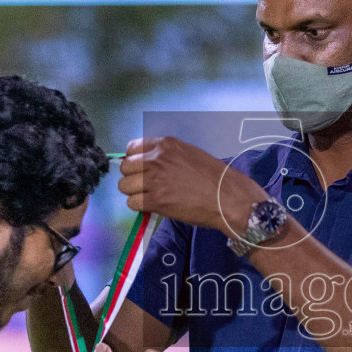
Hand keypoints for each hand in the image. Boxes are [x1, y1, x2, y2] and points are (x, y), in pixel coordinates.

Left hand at [118, 136, 266, 234]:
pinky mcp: (156, 201)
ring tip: (148, 197)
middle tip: (144, 186)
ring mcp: (154, 180)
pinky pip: (132, 203)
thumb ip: (167, 155)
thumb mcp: (189, 154)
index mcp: (165, 145)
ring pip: (124, 186)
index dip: (134, 161)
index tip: (141, 170)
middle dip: (132, 177)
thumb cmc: (213, 177)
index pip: (132, 149)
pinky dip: (139, 206)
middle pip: (125, 168)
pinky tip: (152, 206)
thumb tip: (149, 164)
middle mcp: (156, 159)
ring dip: (134, 193)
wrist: (226, 197)